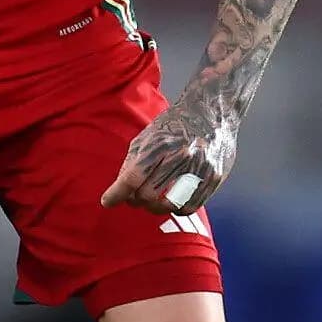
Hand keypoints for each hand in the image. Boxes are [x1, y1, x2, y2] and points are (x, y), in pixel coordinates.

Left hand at [101, 97, 237, 215]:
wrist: (211, 112)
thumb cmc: (174, 125)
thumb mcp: (147, 136)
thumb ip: (132, 163)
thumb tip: (120, 191)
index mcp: (160, 144)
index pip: (133, 177)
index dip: (117, 193)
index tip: (108, 201)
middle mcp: (181, 155)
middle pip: (148, 195)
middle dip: (136, 201)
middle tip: (134, 198)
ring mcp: (199, 167)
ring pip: (170, 205)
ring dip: (156, 208)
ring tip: (153, 201)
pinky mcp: (214, 177)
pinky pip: (190, 206)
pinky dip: (177, 208)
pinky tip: (173, 201)